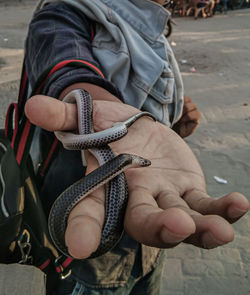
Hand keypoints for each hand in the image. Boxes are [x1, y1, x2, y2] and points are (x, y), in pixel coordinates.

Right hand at [25, 93, 248, 258]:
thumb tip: (33, 106)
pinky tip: (239, 205)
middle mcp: (134, 200)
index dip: (83, 229)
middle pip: (143, 222)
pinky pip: (205, 205)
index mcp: (106, 186)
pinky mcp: (189, 191)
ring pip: (182, 221)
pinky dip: (222, 209)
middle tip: (174, 226)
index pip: (89, 211)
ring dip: (200, 228)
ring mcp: (165, 199)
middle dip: (157, 227)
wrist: (138, 129)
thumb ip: (63, 116)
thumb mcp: (87, 118)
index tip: (78, 246)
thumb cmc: (109, 127)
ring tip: (220, 231)